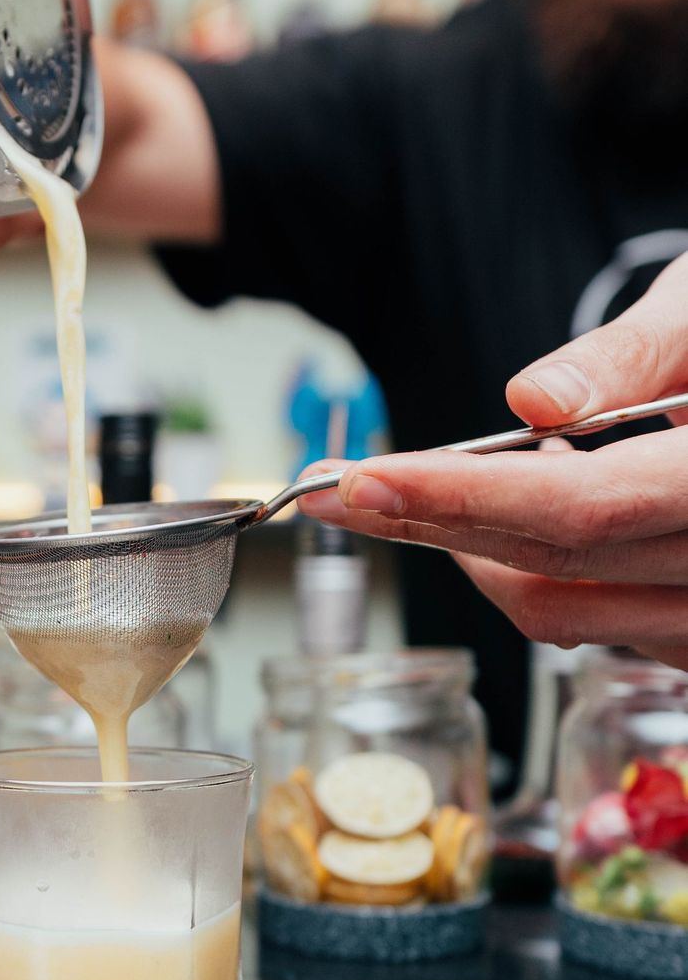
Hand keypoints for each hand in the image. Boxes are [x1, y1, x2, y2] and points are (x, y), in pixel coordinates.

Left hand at [297, 252, 687, 669]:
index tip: (362, 480)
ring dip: (479, 557)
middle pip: (555, 567)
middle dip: (431, 527)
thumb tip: (531, 404)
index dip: (460, 498)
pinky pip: (601, 624)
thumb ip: (637, 355)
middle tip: (342, 492)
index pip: (582, 508)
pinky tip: (520, 520)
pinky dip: (541, 577)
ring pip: (565, 613)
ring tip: (430, 494)